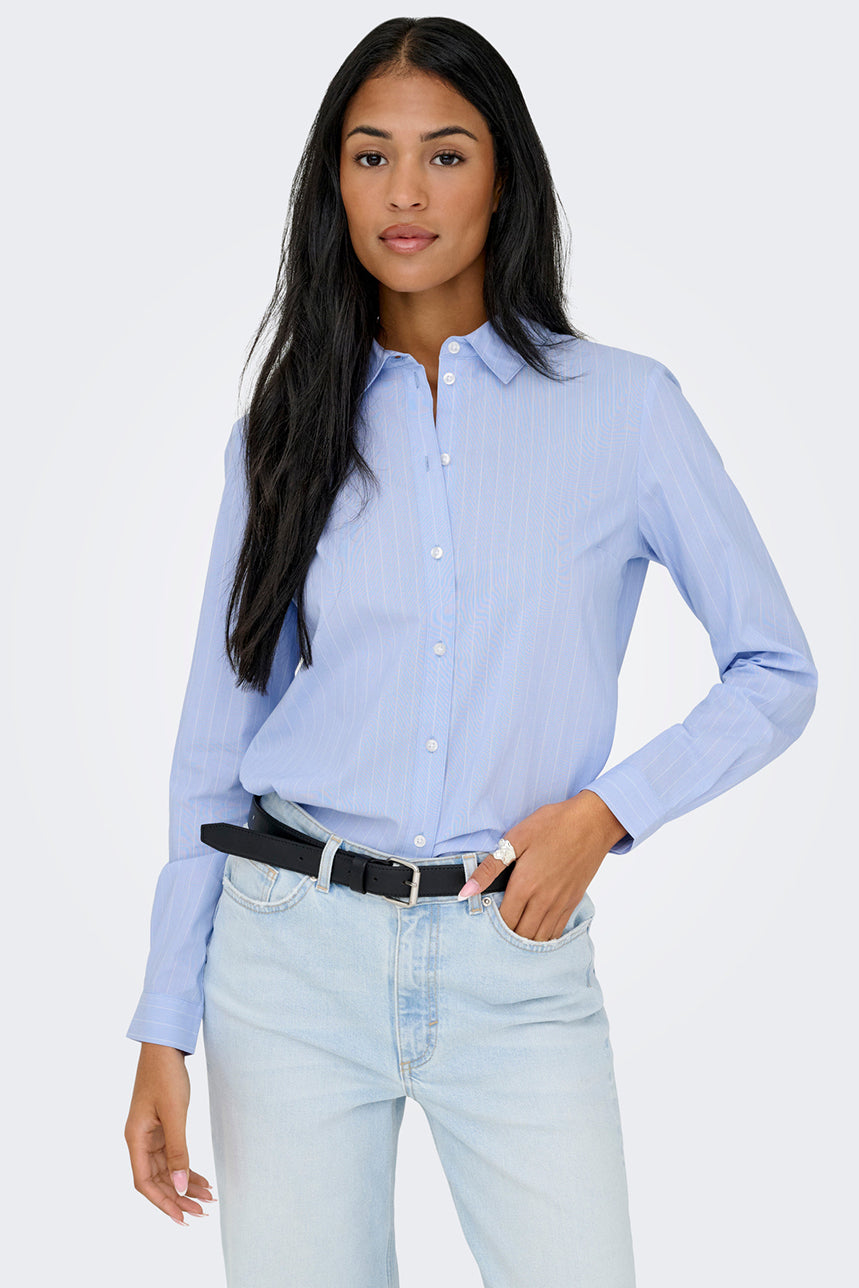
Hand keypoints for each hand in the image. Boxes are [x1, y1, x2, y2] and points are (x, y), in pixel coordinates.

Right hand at [125, 1042, 215, 1225]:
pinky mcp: (161, 1126)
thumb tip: (179, 1186)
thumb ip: (178, 1150)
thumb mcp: (174, 1114)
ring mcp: (150, 1134)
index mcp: (135, 1139)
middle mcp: (139, 1140)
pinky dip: (186, 1168)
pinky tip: (202, 1179)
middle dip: (178, 1198)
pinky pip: (172, 1155)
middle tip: (203, 1211)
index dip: (162, 1203)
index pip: (145, 1183)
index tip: (182, 1218)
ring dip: (185, 1184)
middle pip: (157, 1180)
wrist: (164, 1045)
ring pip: (167, 1169)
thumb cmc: (165, 1075)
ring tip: (208, 1198)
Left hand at [456, 791, 625, 941]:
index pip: (503, 922)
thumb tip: (465, 891)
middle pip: (520, 935)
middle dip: (505, 938)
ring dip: (524, 940)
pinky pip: (557, 931)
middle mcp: (543, 900)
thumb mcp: (516, 838)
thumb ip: (490, 868)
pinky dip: (544, 937)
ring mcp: (560, 903)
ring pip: (539, 937)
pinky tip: (534, 931)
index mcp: (525, 885)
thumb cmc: (553, 824)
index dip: (490, 927)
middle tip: (493, 932)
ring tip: (511, 933)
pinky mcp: (573, 902)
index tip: (482, 922)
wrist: (593, 821)